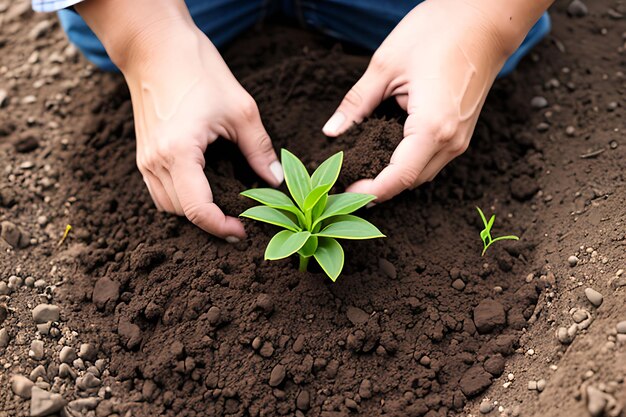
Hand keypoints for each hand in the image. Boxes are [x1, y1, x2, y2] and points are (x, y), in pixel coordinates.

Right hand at [123, 28, 282, 240]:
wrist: (156, 46)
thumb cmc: (197, 70)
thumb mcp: (240, 109)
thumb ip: (259, 149)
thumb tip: (276, 179)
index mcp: (179, 153)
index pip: (198, 210)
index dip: (222, 227)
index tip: (243, 230)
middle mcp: (155, 162)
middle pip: (182, 213)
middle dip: (210, 223)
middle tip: (240, 221)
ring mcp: (145, 159)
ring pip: (167, 205)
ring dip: (194, 212)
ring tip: (224, 209)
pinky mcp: (143, 153)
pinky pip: (159, 190)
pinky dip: (180, 198)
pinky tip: (204, 189)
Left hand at [323, 0, 548, 201]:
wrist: (486, 18)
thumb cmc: (440, 32)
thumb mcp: (386, 65)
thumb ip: (357, 103)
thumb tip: (332, 131)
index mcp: (432, 128)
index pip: (397, 178)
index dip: (369, 191)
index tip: (345, 190)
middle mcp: (451, 141)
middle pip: (410, 182)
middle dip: (378, 188)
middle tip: (346, 180)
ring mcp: (461, 139)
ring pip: (422, 174)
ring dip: (393, 177)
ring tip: (362, 171)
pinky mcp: (462, 131)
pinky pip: (432, 159)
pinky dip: (409, 163)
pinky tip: (386, 154)